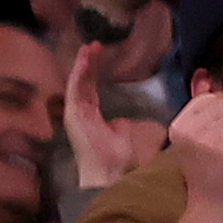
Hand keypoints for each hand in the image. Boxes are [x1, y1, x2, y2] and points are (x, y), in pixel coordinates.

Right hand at [67, 47, 170, 192]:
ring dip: (84, 65)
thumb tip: (148, 110)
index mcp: (96, 121)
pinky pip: (76, 90)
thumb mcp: (147, 130)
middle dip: (89, 66)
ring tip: (90, 46)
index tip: (100, 55)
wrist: (114, 176)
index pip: (93, 92)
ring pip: (79, 85)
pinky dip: (80, 72)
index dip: (95, 74)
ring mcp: (77, 118)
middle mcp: (84, 118)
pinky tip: (85, 57)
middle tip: (94, 46)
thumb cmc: (129, 159)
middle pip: (85, 86)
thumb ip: (147, 118)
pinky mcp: (74, 117)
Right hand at [170, 86, 222, 212]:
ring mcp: (210, 141)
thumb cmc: (208, 167)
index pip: (211, 99)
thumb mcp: (195, 137)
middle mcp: (190, 132)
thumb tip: (205, 75)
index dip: (220, 116)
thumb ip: (202, 109)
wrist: (212, 205)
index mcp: (178, 127)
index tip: (212, 139)